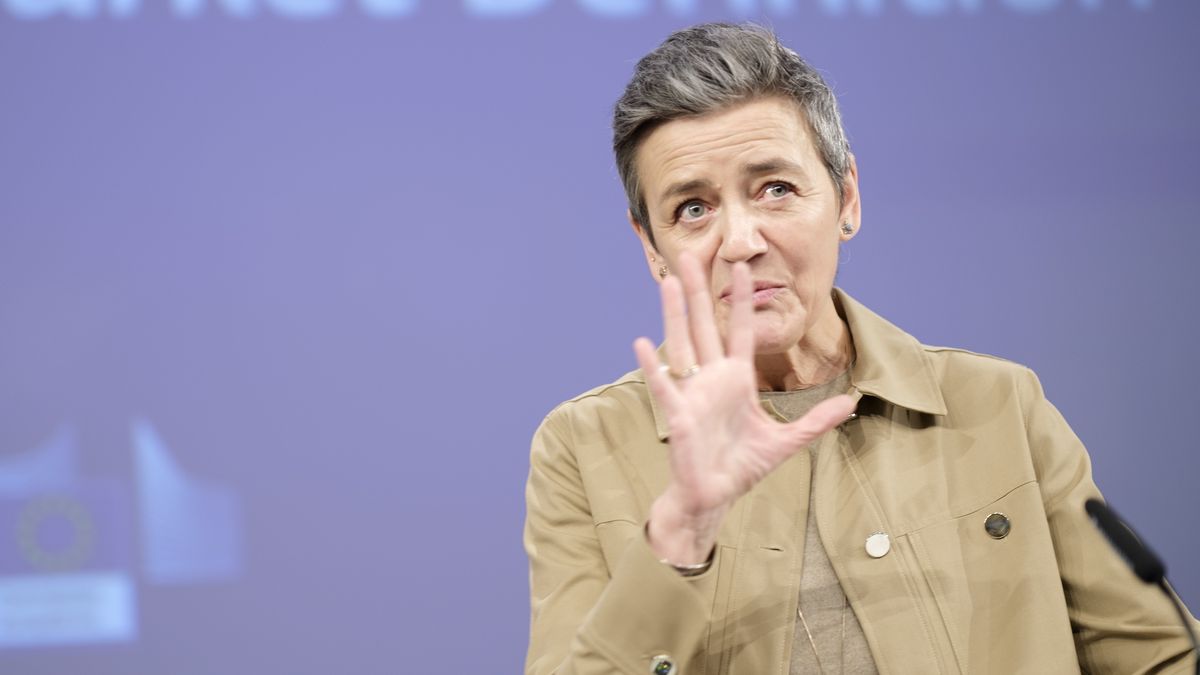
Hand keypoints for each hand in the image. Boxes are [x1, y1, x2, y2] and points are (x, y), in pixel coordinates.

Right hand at [634, 254, 855, 564]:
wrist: (712, 496)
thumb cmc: (741, 466)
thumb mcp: (785, 442)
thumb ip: (815, 422)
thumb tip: (850, 404)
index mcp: (735, 379)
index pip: (738, 331)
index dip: (739, 299)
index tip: (741, 267)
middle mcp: (711, 379)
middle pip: (703, 325)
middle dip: (697, 290)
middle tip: (688, 255)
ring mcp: (693, 394)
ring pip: (682, 344)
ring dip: (674, 313)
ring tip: (665, 282)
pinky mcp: (679, 416)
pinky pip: (665, 387)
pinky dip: (654, 367)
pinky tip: (643, 343)